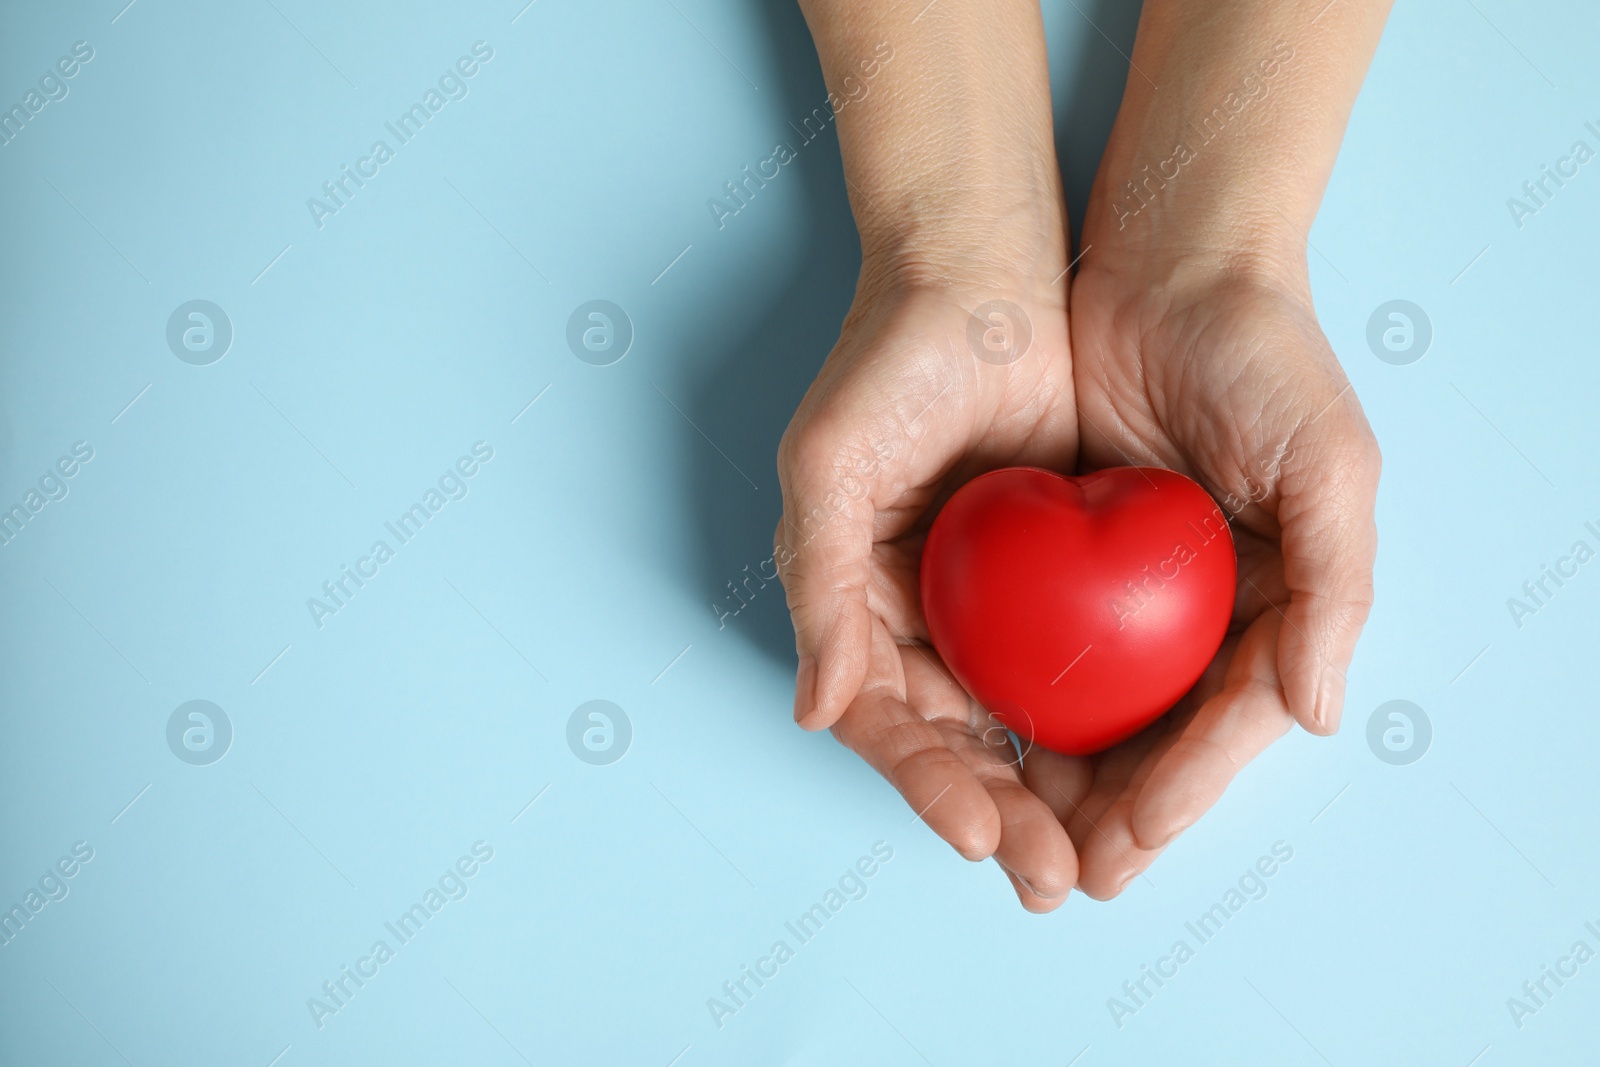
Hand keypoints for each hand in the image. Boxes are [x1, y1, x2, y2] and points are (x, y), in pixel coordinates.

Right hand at [776, 269, 1088, 911]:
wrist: (981, 270)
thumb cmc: (891, 362)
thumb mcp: (829, 465)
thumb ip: (819, 588)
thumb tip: (816, 712)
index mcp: (860, 606)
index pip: (889, 720)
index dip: (930, 785)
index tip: (984, 835)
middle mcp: (922, 617)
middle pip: (961, 742)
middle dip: (1004, 819)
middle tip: (1054, 881)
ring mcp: (991, 604)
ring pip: (1024, 723)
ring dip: (1056, 796)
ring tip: (1099, 860)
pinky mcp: (1059, 576)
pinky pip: (1079, 665)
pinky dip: (1102, 722)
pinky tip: (1136, 771)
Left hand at [1056, 247, 1380, 898]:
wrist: (1170, 258)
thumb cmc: (1265, 352)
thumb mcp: (1330, 462)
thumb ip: (1335, 589)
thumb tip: (1312, 715)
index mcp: (1274, 600)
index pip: (1225, 721)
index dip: (1180, 789)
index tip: (1126, 845)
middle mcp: (1202, 605)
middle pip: (1154, 733)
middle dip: (1109, 810)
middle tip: (1059, 873)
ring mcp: (1130, 584)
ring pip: (1091, 705)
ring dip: (1054, 775)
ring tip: (1011, 837)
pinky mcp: (1066, 552)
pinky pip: (1038, 640)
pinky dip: (1014, 694)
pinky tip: (979, 740)